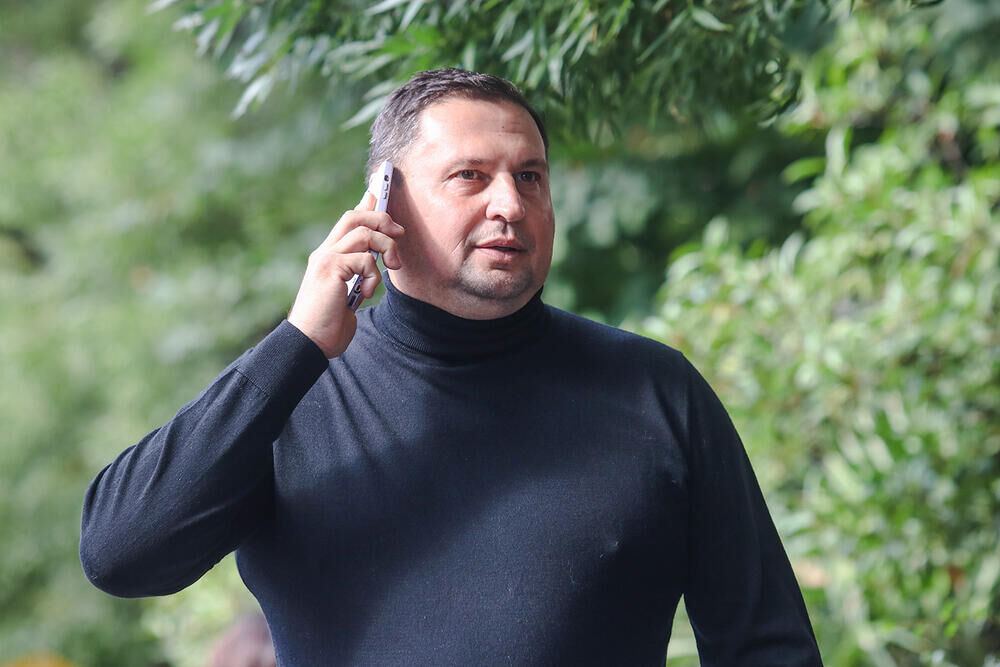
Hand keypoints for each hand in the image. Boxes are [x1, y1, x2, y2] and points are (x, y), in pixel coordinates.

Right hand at [287, 180, 403, 357]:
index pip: (349, 220)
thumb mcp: (349, 293)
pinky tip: (369, 291)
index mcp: (329, 256)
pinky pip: (364, 258)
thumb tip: (375, 261)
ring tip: (392, 265)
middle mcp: (325, 252)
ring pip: (363, 232)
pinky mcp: (330, 269)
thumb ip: (358, 275)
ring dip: (385, 246)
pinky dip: (374, 274)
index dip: (366, 203)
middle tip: (399, 232)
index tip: (380, 189)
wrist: (310, 343)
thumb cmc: (329, 323)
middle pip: (355, 216)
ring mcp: (326, 259)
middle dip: (382, 218)